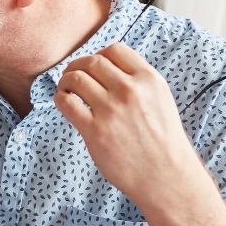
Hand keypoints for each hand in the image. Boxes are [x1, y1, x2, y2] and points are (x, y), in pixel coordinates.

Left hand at [53, 42, 204, 212]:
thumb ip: (139, 82)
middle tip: (72, 76)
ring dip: (66, 80)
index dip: (98, 55)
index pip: (115, 50)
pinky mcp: (95, 130)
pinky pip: (67, 103)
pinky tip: (64, 103)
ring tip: (65, 89)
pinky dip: (60, 98)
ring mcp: (112, 110)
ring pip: (76, 79)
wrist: (165, 175)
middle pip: (92, 62)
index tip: (92, 67)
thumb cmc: (162, 141)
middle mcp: (130, 91)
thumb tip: (108, 69)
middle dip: (78, 66)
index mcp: (149, 80)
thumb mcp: (160, 100)